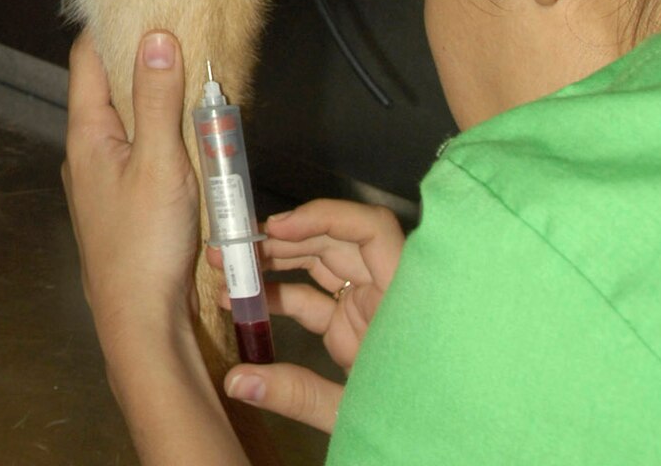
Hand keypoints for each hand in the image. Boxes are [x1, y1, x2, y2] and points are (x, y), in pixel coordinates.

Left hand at [63, 29, 201, 363]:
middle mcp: (86, 153)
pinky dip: (160, 136)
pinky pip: (138, 153)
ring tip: (191, 77)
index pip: (87, 59)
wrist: (140, 324)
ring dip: (154, 101)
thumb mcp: (159, 163)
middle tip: (180, 32)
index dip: (111, 25)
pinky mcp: (121, 206)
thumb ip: (157, 100)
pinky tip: (190, 137)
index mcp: (86, 135)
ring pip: (126, 124)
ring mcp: (101, 182)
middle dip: (140, 61)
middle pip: (107, 88)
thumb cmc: (145, 244)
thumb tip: (155, 35)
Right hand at [218, 197, 404, 433]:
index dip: (325, 217)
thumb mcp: (354, 413)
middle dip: (281, 240)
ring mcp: (366, 308)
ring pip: (319, 264)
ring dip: (273, 262)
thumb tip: (236, 381)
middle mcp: (384, 293)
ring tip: (226, 265)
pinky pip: (312, 298)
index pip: (371, 230)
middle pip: (334, 242)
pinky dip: (278, 296)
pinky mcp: (350, 326)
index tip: (278, 228)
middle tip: (232, 248)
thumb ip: (297, 394)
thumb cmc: (411, 428)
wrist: (434, 454)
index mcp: (399, 301)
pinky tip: (242, 301)